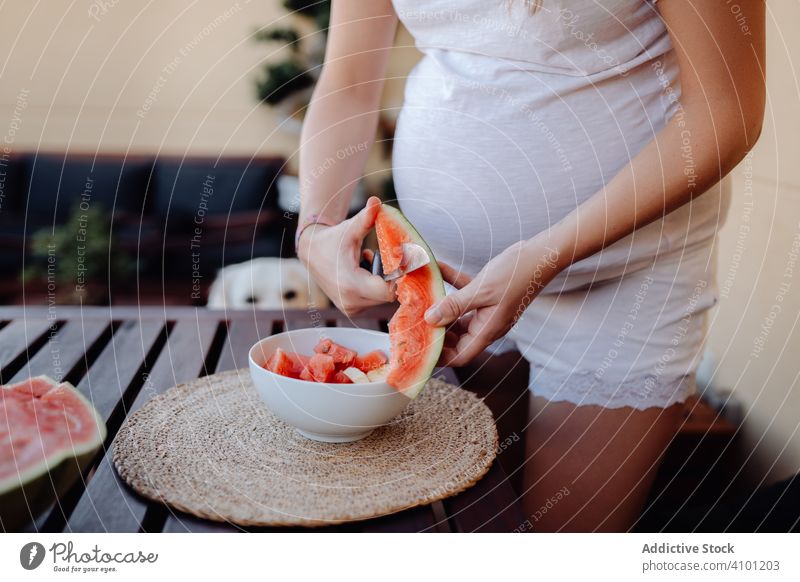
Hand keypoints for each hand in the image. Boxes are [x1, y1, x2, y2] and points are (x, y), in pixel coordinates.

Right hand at [298, 196, 394, 315]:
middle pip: (387, 295)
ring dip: (383, 280)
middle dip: (391, 276)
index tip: (399, 259)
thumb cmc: (333, 239)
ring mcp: (350, 308)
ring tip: (369, 261)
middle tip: (384, 255)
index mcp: (351, 285)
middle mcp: (350, 302)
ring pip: (382, 298)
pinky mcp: (351, 309)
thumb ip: (366, 218)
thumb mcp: (350, 229)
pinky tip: (365, 270)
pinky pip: (374, 300)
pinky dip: (375, 286)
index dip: (398, 276)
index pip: (388, 291)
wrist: (311, 253)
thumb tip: (376, 200)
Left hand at [425, 238, 563, 366]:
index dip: (440, 356)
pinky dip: (451, 284)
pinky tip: (437, 268)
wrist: (541, 255)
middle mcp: (486, 324)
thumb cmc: (516, 274)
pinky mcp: (487, 294)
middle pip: (456, 338)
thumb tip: (430, 319)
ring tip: (422, 297)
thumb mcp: (481, 290)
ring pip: (458, 315)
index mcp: (487, 331)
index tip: (421, 347)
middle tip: (414, 320)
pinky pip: (464, 293)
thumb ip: (454, 306)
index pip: (460, 356)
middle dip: (436, 330)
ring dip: (441, 306)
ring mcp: (487, 310)